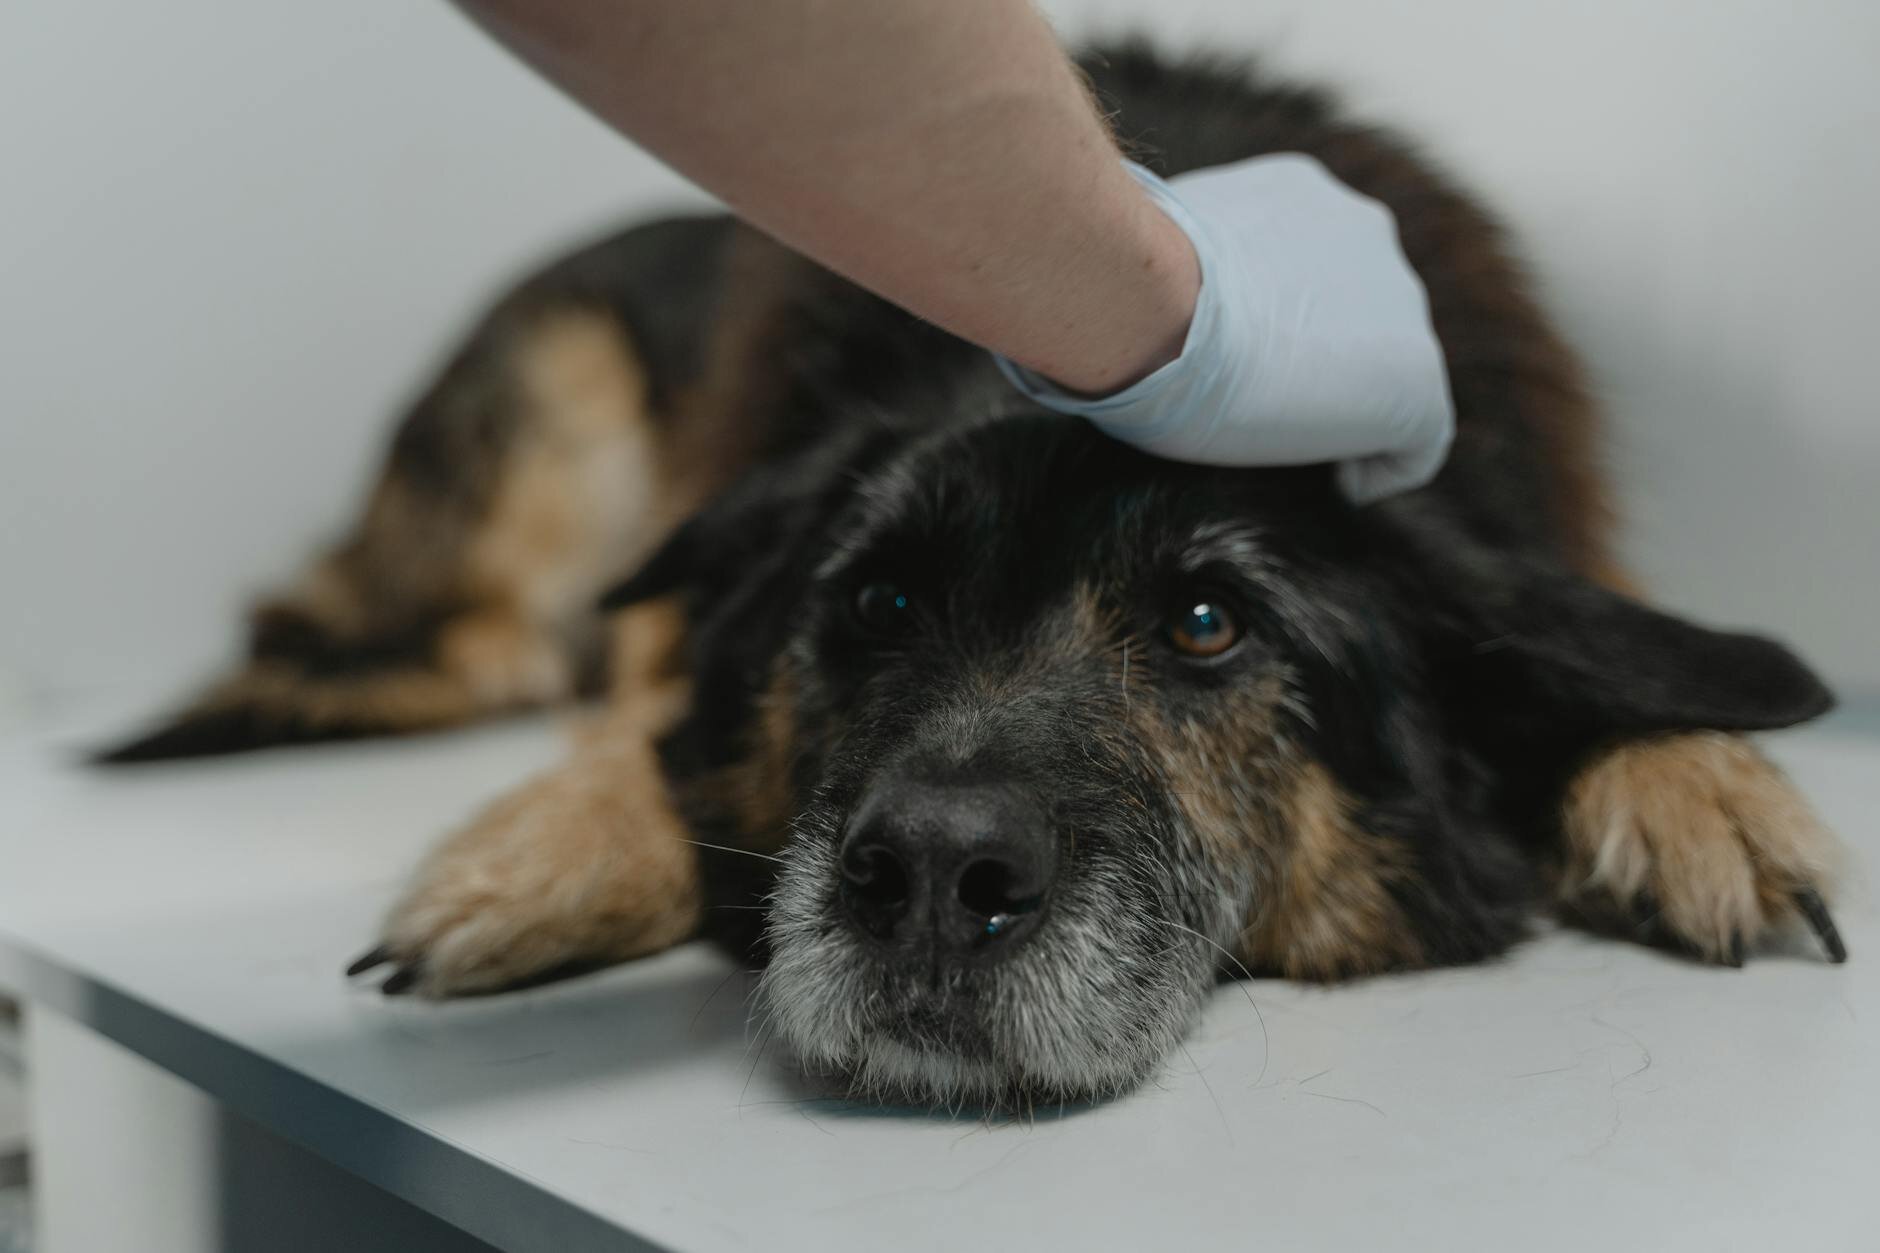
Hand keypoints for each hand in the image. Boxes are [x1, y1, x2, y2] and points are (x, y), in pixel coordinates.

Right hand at [997, 154, 1453, 502]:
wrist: (1147, 303)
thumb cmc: (1119, 281)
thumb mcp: (1146, 255)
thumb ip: (1171, 268)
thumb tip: (1122, 299)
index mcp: (1305, 196)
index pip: (1310, 272)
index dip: (1278, 327)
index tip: (1237, 367)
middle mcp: (1368, 237)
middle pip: (1359, 321)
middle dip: (1316, 366)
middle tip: (1257, 414)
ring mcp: (1399, 309)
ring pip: (1386, 376)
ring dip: (1341, 410)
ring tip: (1289, 450)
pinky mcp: (1413, 385)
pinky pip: (1412, 444)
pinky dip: (1374, 468)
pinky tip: (1331, 484)